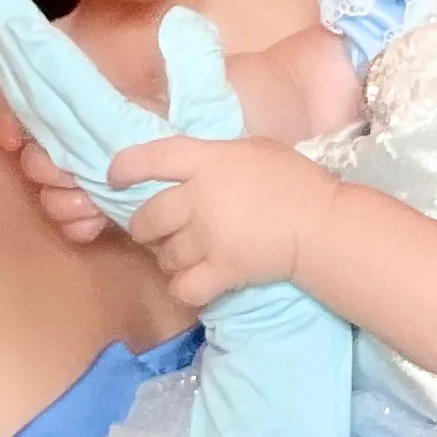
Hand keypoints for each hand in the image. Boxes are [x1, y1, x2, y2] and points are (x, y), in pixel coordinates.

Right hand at [0, 0, 241, 234]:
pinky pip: (80, 225)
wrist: (249, 141)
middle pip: (39, 161)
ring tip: (89, 202)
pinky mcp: (120, 209)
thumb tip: (176, 26)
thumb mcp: (201, 74)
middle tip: (70, 172)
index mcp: (97, 107)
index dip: (20, 125)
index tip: (16, 136)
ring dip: (63, 200)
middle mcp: (92, 142)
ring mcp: (103, 179)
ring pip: (55, 196)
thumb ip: (182, 53)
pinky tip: (96, 224)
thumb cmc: (222, 104)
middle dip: (44, 169)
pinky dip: (79, 226)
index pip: (41, 113)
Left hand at [108, 135, 337, 309]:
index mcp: (208, 161)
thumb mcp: (253, 149)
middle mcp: (199, 198)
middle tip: (155, 229)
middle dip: (145, 226)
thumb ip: (216, 156)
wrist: (320, 226)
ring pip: (162, 254)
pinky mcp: (221, 271)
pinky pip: (182, 287)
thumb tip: (188, 165)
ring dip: (167, 256)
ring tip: (185, 255)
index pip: (150, 158)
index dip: (125, 168)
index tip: (115, 177)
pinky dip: (183, 287)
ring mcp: (208, 237)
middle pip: (147, 216)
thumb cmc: (294, 181)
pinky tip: (194, 281)